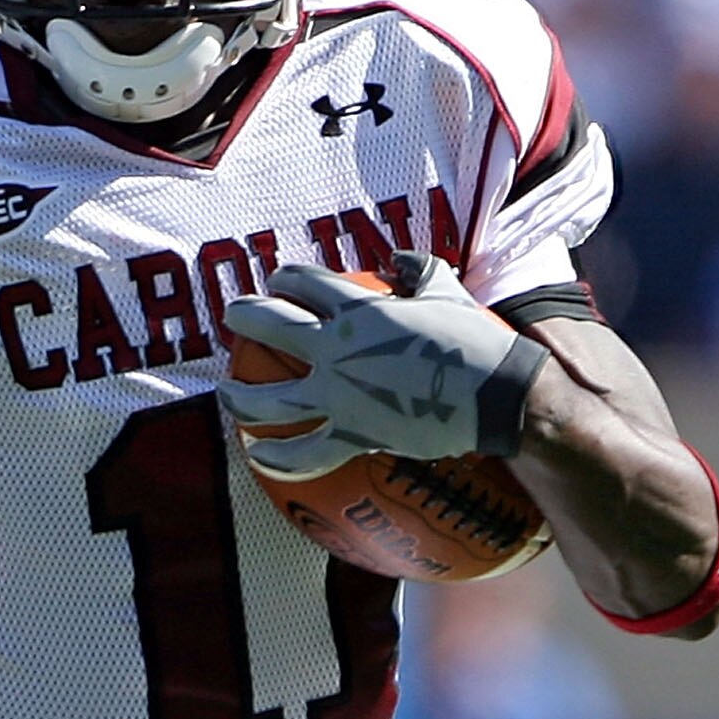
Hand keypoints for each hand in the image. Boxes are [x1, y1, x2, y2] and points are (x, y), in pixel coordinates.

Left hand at [220, 252, 548, 476]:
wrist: (494, 394)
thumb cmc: (473, 339)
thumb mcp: (446, 288)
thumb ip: (417, 268)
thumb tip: (399, 259)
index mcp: (358, 308)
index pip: (304, 282)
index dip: (285, 277)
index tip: (277, 281)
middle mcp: (338, 349)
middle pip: (272, 325)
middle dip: (244, 315)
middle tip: (231, 315)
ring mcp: (341, 395)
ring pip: (271, 399)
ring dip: (239, 396)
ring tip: (224, 393)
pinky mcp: (354, 436)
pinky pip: (306, 453)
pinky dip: (278, 458)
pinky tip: (256, 455)